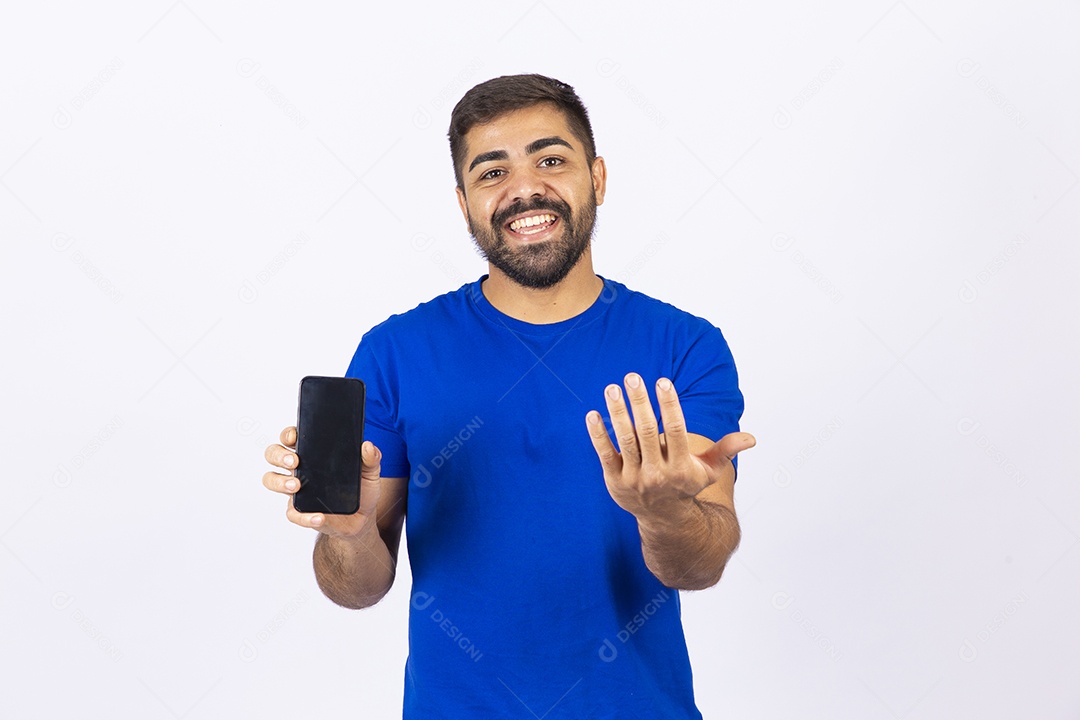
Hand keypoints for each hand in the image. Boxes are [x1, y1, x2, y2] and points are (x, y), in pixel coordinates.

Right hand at [262, 426, 382, 540]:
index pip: (293, 437)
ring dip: (279, 482)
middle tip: (294, 461)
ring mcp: (297, 490)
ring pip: (272, 480)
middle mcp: (301, 469)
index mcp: (314, 454)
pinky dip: (304, 516)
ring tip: (297, 485)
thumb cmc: (361, 491)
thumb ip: (372, 459)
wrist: (362, 520)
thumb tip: (368, 446)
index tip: (294, 436)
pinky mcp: (301, 512)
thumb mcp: (370, 473)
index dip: (288, 434)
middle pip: (274, 454)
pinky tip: (319, 516)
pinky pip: (293, 513)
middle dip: (279, 455)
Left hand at [585, 373, 754, 521]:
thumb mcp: (709, 471)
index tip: (663, 382)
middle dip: (639, 402)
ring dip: (617, 413)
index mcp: (681, 468)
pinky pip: (605, 454)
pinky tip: (593, 414)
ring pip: (625, 440)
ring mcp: (634, 478)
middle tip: (633, 377)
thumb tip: (751, 438)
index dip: (669, 405)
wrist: (663, 520)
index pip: (675, 432)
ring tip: (612, 388)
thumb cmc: (686, 486)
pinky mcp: (615, 481)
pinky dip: (598, 434)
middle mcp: (657, 474)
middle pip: (646, 432)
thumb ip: (725, 451)